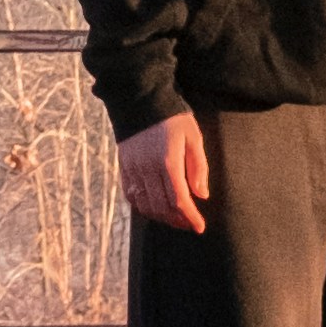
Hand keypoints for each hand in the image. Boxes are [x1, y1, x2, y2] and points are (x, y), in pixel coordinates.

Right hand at [115, 112, 210, 236]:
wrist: (141, 99)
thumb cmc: (172, 117)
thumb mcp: (193, 136)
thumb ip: (198, 167)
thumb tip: (201, 195)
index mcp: (167, 162)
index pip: (179, 200)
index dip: (190, 218)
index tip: (200, 227)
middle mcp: (147, 169)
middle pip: (162, 207)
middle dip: (178, 220)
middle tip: (190, 223)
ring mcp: (133, 169)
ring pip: (145, 205)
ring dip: (161, 217)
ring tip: (175, 217)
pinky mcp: (124, 166)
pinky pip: (131, 195)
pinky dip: (143, 207)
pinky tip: (154, 206)